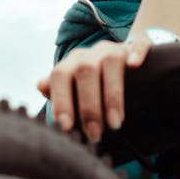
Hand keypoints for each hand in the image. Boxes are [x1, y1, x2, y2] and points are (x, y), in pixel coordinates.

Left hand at [37, 31, 152, 141]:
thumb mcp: (77, 88)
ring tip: (115, 124)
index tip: (66, 127)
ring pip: (110, 61)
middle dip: (88, 106)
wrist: (126, 59)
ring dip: (112, 95)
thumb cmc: (97, 82)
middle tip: (94, 134)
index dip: (61, 100)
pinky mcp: (137, 46)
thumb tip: (40, 86)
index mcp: (73, 62)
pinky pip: (138, 44)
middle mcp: (92, 52)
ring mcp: (115, 48)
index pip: (60, 75)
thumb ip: (60, 91)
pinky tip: (134, 65)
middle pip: (85, 71)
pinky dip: (136, 52)